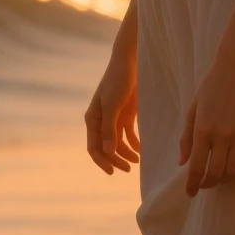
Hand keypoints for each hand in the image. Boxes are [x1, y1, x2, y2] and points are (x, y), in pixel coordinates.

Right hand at [85, 42, 139, 174]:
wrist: (130, 62)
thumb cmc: (118, 81)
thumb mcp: (113, 105)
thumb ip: (109, 129)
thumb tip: (108, 151)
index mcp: (92, 119)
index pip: (93, 147)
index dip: (102, 161)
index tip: (113, 172)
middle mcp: (101, 121)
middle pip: (105, 148)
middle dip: (116, 160)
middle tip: (129, 169)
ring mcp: (113, 119)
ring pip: (117, 144)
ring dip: (125, 154)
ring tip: (137, 161)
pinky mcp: (125, 115)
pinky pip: (127, 135)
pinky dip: (133, 144)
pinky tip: (141, 150)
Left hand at [179, 47, 234, 194]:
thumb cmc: (210, 87)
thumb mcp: (192, 110)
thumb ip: (186, 138)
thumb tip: (183, 163)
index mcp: (203, 130)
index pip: (197, 167)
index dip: (193, 184)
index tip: (190, 193)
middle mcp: (222, 135)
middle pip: (216, 173)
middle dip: (208, 184)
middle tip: (203, 184)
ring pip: (233, 170)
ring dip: (224, 178)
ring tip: (218, 175)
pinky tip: (233, 166)